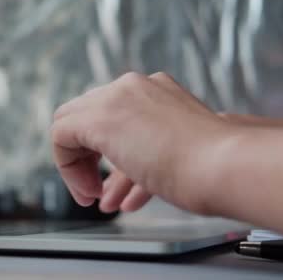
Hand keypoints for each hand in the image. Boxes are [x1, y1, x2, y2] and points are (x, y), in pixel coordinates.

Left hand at [51, 72, 235, 214]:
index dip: (104, 146)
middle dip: (88, 154)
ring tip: (92, 196)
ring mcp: (115, 99)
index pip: (111, 110)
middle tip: (95, 185)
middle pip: (87, 115)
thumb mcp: (176, 149)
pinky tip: (93, 196)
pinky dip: (69, 171)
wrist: (223, 166)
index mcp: (156, 89)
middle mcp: (132, 87)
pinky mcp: (100, 119)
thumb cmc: (211, 166)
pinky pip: (60, 137)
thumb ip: (148, 149)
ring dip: (79, 166)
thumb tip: (125, 177)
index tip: (112, 176)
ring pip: (70, 124)